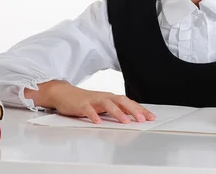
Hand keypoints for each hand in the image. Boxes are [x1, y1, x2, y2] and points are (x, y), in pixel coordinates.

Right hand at [25, 80, 155, 123]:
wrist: (64, 93)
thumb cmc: (85, 100)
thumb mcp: (103, 105)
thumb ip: (115, 110)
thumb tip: (131, 116)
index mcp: (111, 97)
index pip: (129, 103)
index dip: (140, 109)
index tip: (151, 117)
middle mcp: (104, 97)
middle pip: (122, 101)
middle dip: (134, 110)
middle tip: (143, 119)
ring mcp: (93, 100)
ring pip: (108, 104)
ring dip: (117, 112)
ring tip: (125, 121)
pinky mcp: (82, 105)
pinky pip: (88, 110)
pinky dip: (94, 115)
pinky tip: (98, 121)